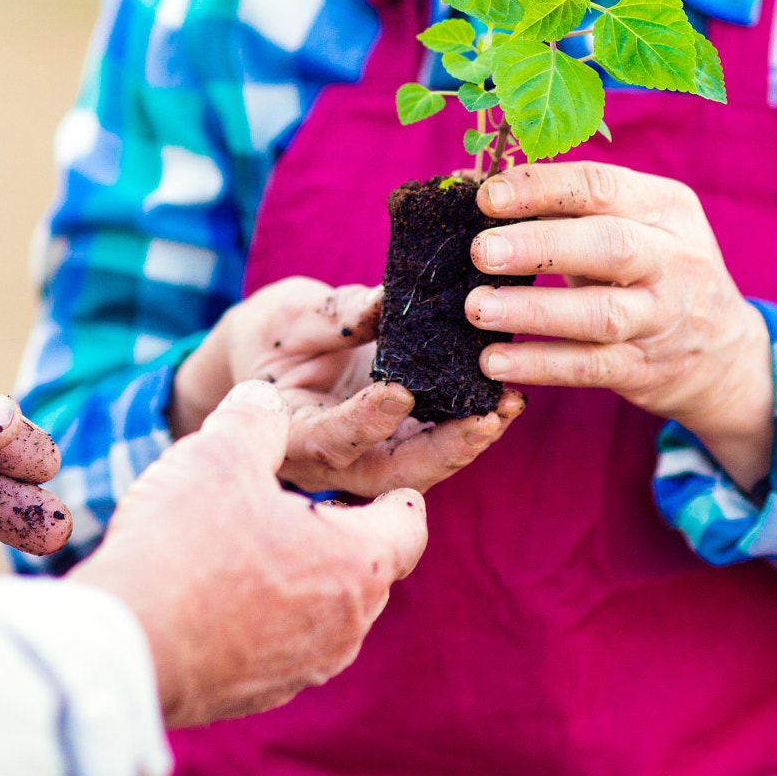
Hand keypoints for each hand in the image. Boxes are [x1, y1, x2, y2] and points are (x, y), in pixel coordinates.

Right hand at [76, 380, 427, 726]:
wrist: (127, 647)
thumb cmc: (185, 548)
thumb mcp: (220, 453)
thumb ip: (255, 417)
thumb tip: (264, 398)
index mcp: (358, 562)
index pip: (409, 523)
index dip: (394, 492)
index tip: (375, 480)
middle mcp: (347, 626)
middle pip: (368, 568)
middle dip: (340, 533)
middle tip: (301, 505)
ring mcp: (306, 668)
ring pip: (326, 611)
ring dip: (303, 577)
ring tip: (255, 546)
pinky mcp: (262, 695)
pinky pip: (283, 646)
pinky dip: (266, 618)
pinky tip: (220, 594)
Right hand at [171, 277, 523, 497]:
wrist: (269, 355)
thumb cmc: (271, 335)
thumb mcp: (290, 317)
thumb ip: (336, 318)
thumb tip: (389, 302)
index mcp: (289, 434)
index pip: (329, 439)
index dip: (364, 421)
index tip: (400, 393)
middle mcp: (331, 461)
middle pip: (388, 474)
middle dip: (442, 450)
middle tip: (486, 419)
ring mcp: (366, 459)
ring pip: (421, 468)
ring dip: (467, 441)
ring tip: (508, 405)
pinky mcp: (395, 444)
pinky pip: (435, 444)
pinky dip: (469, 426)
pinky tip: (504, 399)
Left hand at [462, 162, 775, 489]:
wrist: (723, 349)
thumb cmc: (652, 267)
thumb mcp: (635, 223)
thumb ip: (569, 208)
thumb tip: (479, 191)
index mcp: (666, 206)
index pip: (602, 186)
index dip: (542, 188)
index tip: (485, 198)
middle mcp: (674, 258)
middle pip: (610, 246)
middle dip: (541, 247)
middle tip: (481, 251)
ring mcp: (663, 318)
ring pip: (600, 314)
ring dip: (534, 311)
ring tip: (477, 307)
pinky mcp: (646, 369)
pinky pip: (589, 367)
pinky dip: (539, 364)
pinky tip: (494, 362)